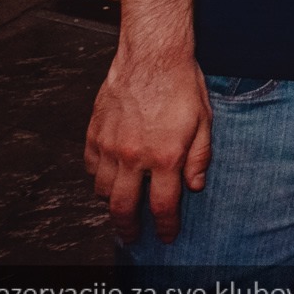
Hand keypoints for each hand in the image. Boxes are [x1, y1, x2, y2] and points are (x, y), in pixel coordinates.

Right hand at [85, 50, 211, 242]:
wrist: (152, 55)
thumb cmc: (182, 85)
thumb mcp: (204, 121)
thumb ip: (199, 157)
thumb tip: (195, 187)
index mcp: (165, 156)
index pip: (163, 205)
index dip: (165, 226)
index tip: (167, 236)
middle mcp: (134, 156)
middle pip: (123, 207)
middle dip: (128, 228)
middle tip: (132, 237)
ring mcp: (110, 146)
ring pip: (102, 189)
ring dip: (111, 202)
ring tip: (120, 205)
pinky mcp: (94, 133)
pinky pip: (90, 166)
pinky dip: (97, 177)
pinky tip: (107, 176)